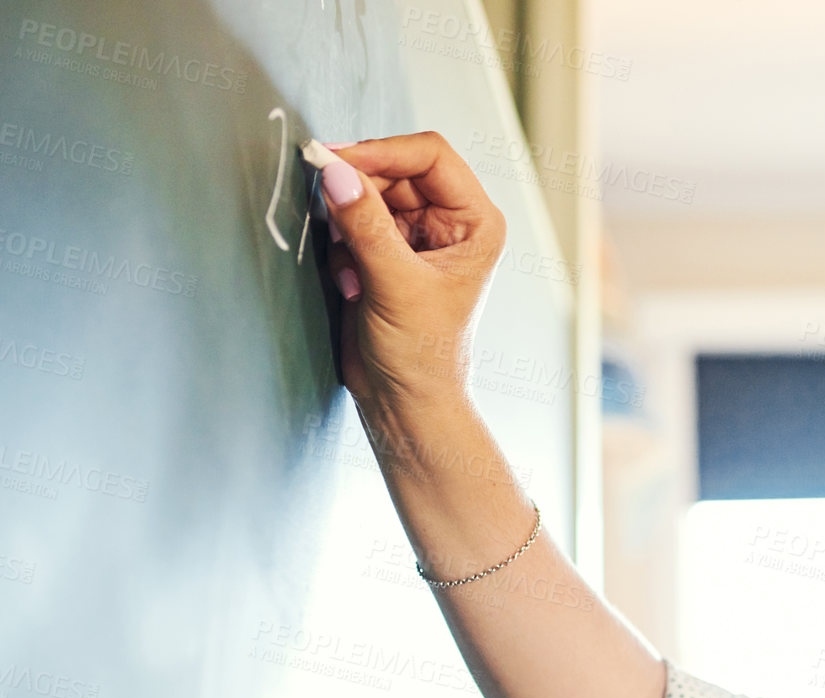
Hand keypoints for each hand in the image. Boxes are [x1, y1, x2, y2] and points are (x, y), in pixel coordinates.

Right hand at [318, 131, 506, 410]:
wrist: (406, 401)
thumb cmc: (422, 354)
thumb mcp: (393, 284)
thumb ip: (363, 224)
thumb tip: (335, 171)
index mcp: (476, 222)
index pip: (430, 155)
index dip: (382, 152)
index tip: (336, 162)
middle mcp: (452, 222)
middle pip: (394, 170)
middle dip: (358, 193)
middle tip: (331, 216)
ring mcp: (419, 236)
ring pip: (368, 194)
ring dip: (348, 226)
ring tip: (353, 271)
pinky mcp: (388, 253)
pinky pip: (354, 222)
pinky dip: (343, 246)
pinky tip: (352, 285)